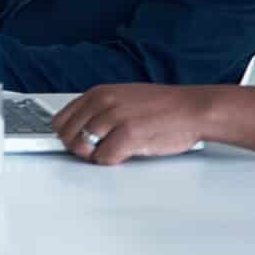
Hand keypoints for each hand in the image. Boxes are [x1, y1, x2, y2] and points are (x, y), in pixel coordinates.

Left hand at [52, 85, 215, 165]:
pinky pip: (104, 158)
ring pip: (82, 148)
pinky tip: (125, 154)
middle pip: (67, 135)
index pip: (61, 119)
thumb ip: (100, 110)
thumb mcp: (123, 98)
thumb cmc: (164, 107)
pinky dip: (111, 162)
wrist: (193, 109)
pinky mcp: (128, 134)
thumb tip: (80, 129)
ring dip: (95, 156)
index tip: (75, 143)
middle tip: (95, 152)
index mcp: (99, 93)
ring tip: (113, 152)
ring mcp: (114, 117)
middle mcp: (103, 102)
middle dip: (78, 148)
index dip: (67, 136)